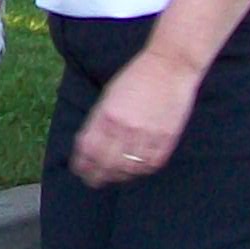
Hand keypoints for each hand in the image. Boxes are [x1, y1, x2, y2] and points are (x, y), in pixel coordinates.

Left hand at [72, 47, 199, 185]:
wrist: (170, 68)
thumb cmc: (136, 78)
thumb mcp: (109, 96)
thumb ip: (99, 120)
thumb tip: (89, 145)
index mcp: (107, 115)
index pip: (88, 149)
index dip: (82, 163)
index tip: (79, 169)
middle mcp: (125, 128)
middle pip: (106, 163)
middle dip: (96, 176)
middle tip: (92, 181)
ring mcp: (147, 135)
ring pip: (128, 168)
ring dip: (118, 176)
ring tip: (113, 177)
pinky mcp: (166, 139)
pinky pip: (151, 164)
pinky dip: (140, 171)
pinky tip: (134, 170)